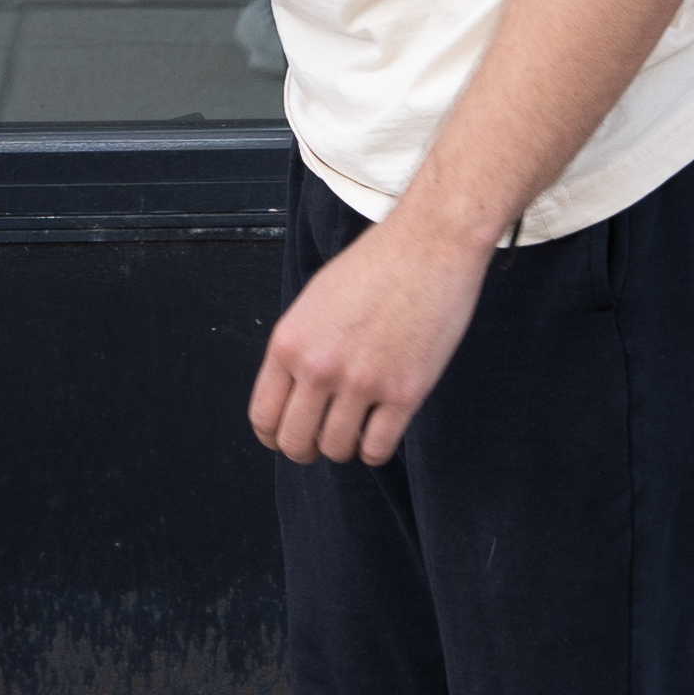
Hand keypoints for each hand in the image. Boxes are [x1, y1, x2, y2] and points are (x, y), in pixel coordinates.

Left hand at [252, 209, 485, 464]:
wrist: (429, 245)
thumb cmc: (375, 265)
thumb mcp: (314, 301)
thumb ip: (299, 348)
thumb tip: (294, 393)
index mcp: (289, 343)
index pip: (264, 416)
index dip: (273, 436)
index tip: (286, 436)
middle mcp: (319, 367)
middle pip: (295, 442)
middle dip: (306, 449)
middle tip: (321, 441)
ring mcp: (362, 382)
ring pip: (337, 450)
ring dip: (344, 447)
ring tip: (356, 429)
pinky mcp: (405, 392)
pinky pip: (378, 448)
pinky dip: (375, 450)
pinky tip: (380, 430)